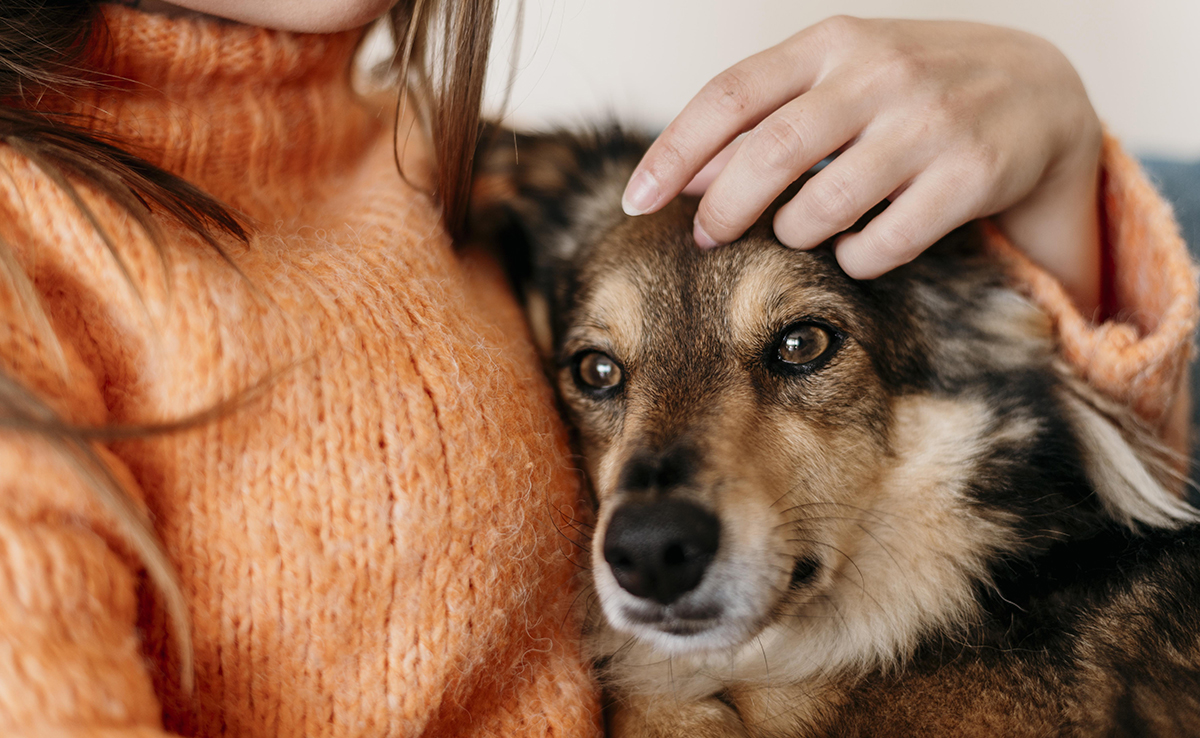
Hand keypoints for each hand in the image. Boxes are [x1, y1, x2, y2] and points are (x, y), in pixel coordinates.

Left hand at [623, 17, 1102, 314]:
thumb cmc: (914, 91)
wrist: (1041, 91)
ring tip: (799, 232)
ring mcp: (930, 121)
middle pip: (769, 153)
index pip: (730, 95)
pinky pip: (883, 242)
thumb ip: (767, 116)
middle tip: (703, 239)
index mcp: (834, 42)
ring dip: (794, 233)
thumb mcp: (842, 79)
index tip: (635, 200)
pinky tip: (858, 248)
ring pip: (822, 205)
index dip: (674, 152)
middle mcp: (879, 73)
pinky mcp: (972, 173)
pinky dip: (855, 258)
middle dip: (722, 208)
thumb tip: (684, 178)